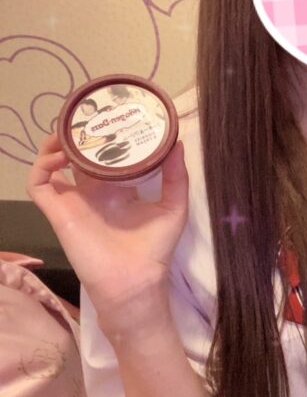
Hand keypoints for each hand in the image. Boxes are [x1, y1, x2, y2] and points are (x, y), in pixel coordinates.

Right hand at [26, 131, 188, 332]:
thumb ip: (176, 176)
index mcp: (117, 188)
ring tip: (67, 134)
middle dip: (76, 134)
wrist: (135, 280)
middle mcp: (92, 191)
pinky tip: (57, 157)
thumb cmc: (154, 248)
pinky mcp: (58, 213)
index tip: (109, 116)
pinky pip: (39, 185)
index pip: (104, 155)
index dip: (103, 136)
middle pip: (75, 154)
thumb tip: (178, 142)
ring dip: (54, 145)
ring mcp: (73, 201)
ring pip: (51, 164)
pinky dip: (41, 167)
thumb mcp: (173, 207)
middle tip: (84, 116)